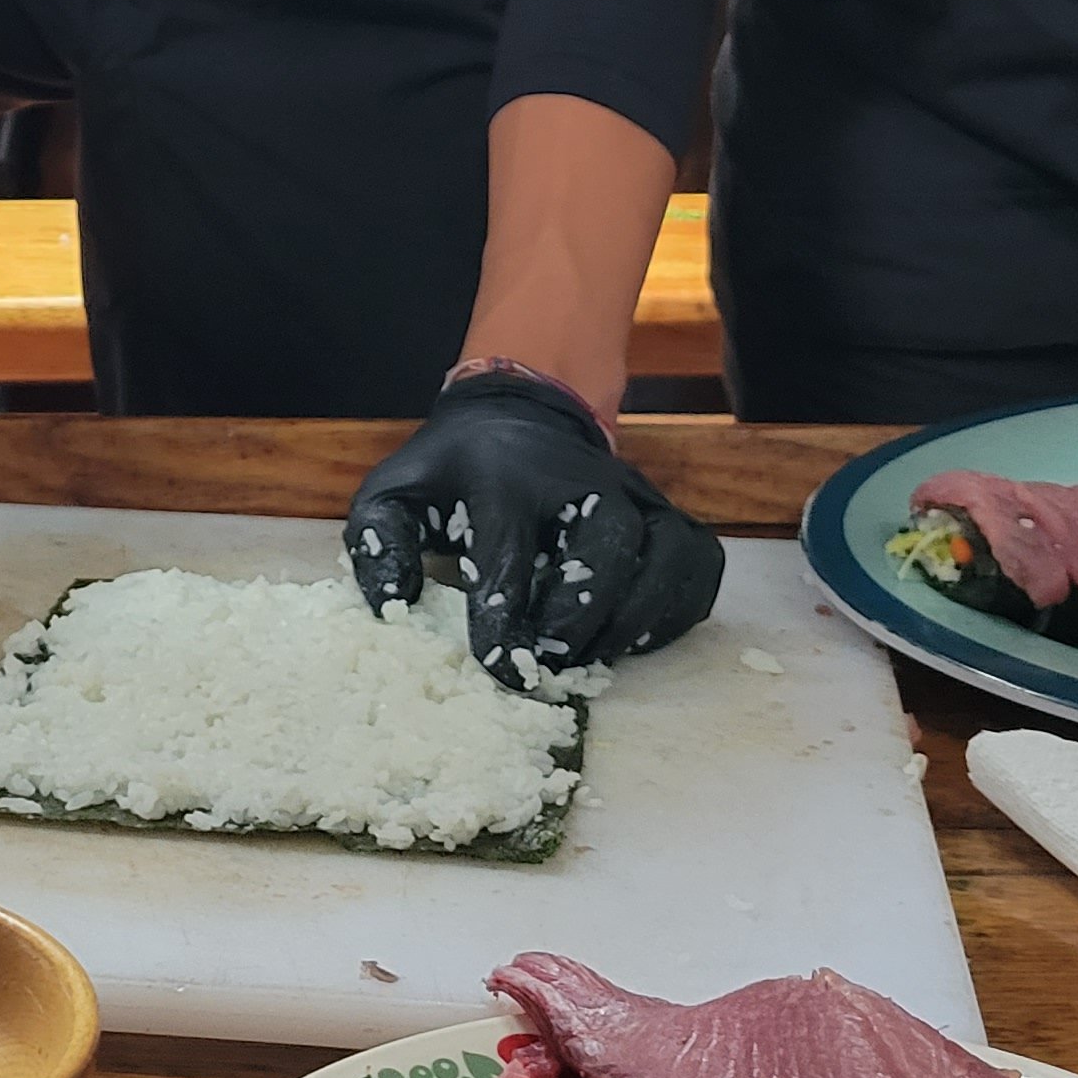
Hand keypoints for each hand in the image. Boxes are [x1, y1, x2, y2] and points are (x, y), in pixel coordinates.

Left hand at [344, 368, 723, 693]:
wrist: (522, 410)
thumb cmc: (454, 471)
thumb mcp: (395, 493)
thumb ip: (379, 546)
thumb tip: (392, 605)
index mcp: (504, 476)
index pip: (510, 550)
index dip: (506, 618)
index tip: (502, 667)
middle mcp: (582, 478)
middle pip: (611, 544)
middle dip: (583, 617)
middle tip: (552, 663)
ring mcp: (636, 493)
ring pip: (669, 554)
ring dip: (637, 621)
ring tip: (593, 658)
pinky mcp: (668, 513)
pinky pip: (698, 565)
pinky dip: (676, 611)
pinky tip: (633, 636)